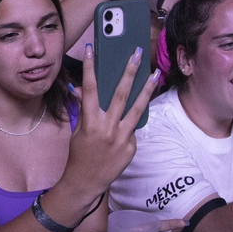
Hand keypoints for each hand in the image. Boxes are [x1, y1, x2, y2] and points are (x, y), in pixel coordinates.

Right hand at [67, 42, 159, 191]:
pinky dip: (131, 124)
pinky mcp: (132, 147)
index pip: (90, 89)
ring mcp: (122, 138)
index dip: (89, 67)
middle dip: (129, 72)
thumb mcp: (78, 131)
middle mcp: (108, 128)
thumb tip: (81, 91)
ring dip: (146, 89)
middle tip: (136, 54)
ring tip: (155, 74)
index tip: (91, 49)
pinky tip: (128, 126)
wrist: (86, 182)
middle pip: (121, 94)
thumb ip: (84, 110)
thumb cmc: (79, 155)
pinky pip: (132, 130)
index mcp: (90, 122)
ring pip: (137, 108)